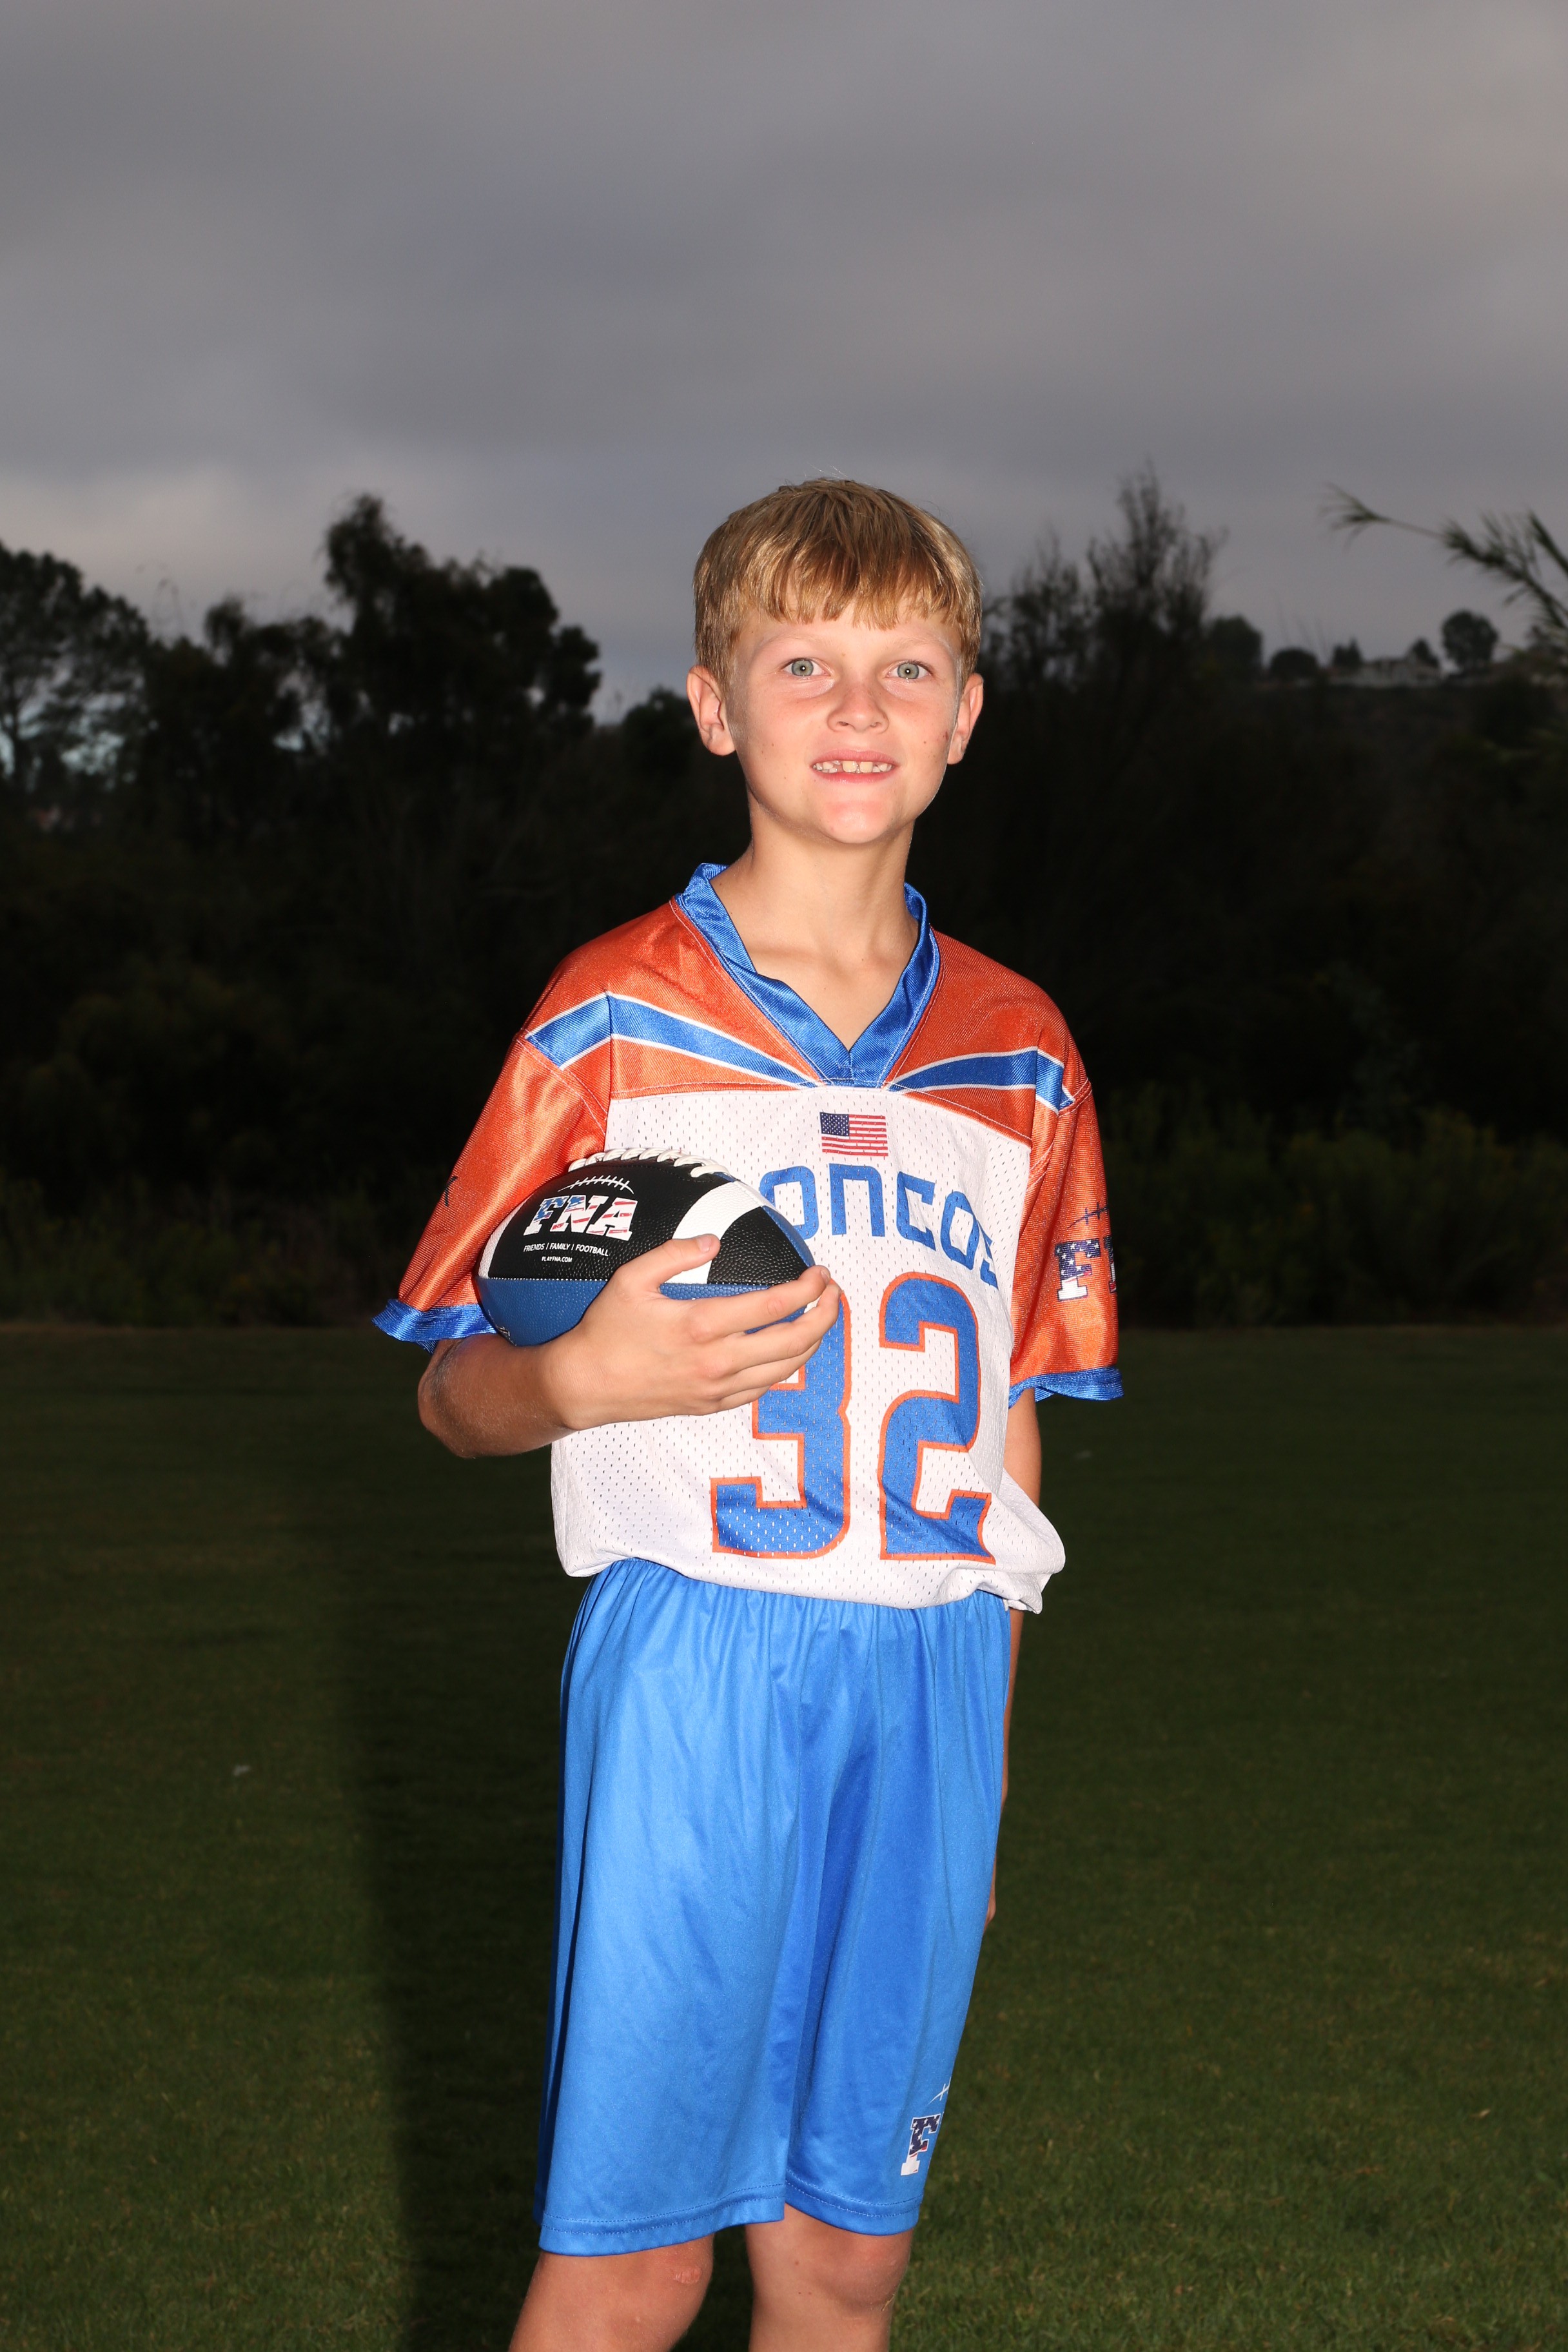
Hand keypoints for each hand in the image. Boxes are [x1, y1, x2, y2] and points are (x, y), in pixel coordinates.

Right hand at [543, 1233, 840, 1431]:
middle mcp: (717, 1361)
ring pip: (785, 1370)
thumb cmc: (605, 1330)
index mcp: (702, 1325)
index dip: (808, 1288)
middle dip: (825, 1315)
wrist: (585, 1385)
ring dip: (812, 1343)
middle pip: (794, 1342)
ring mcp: (717, 1388)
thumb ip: (675, 1253)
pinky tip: (788, 1352)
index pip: (775, 1306)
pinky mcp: (711, 1406)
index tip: (820, 1273)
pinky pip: (762, 1390)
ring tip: (820, 1319)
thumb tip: (714, 1241)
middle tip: (833, 1294)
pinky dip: (785, 1369)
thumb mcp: (631, 1278)